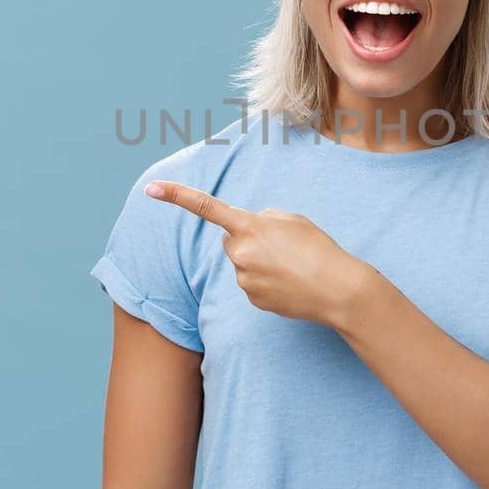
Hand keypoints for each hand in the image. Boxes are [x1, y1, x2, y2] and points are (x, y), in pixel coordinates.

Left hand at [144, 180, 373, 328]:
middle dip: (248, 240)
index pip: (206, 207)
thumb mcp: (292, 219)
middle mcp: (240, 253)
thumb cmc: (319, 248)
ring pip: (243, 264)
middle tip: (281, 247)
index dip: (177, 195)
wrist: (337, 290)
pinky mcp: (252, 300)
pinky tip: (289, 283)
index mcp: (249, 226)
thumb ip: (263, 219)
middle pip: (231, 240)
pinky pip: (252, 284)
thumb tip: (248, 232)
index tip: (151, 189)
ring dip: (260, 262)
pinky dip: (267, 282)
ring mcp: (244, 279)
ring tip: (291, 266)